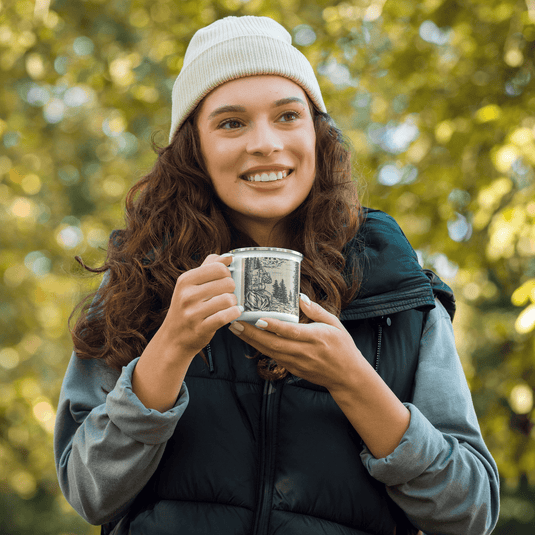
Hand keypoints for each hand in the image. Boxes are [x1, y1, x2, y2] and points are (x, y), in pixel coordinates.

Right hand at [161, 254, 241, 356]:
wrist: (174, 338)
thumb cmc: (186, 308)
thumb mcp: (191, 285)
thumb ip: (209, 267)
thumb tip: (228, 256)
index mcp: (185, 280)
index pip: (218, 267)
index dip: (227, 273)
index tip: (224, 280)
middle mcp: (187, 295)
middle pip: (227, 282)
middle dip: (232, 289)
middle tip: (226, 294)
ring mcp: (193, 313)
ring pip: (228, 299)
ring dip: (233, 302)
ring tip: (229, 305)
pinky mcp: (201, 328)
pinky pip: (226, 316)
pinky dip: (234, 313)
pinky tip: (233, 313)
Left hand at [228, 295, 361, 389]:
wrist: (347, 377)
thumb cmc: (343, 347)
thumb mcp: (335, 324)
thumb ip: (317, 310)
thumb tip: (299, 297)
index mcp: (316, 337)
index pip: (291, 332)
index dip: (273, 326)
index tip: (257, 319)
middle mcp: (304, 351)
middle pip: (273, 343)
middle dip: (252, 334)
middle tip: (235, 322)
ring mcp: (297, 363)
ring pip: (270, 352)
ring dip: (251, 341)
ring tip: (236, 329)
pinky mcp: (293, 369)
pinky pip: (273, 357)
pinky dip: (260, 348)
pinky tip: (249, 339)